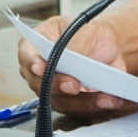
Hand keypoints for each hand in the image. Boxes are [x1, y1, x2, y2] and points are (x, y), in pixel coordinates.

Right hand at [16, 14, 135, 118]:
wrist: (107, 46)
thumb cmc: (88, 33)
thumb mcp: (83, 28)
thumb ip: (74, 43)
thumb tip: (70, 57)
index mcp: (34, 46)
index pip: (27, 56)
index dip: (32, 63)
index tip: (40, 68)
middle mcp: (38, 71)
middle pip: (40, 84)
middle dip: (57, 86)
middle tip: (73, 86)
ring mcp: (51, 88)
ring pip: (60, 101)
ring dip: (82, 101)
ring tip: (103, 96)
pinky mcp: (68, 101)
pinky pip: (78, 108)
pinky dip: (95, 105)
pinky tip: (110, 100)